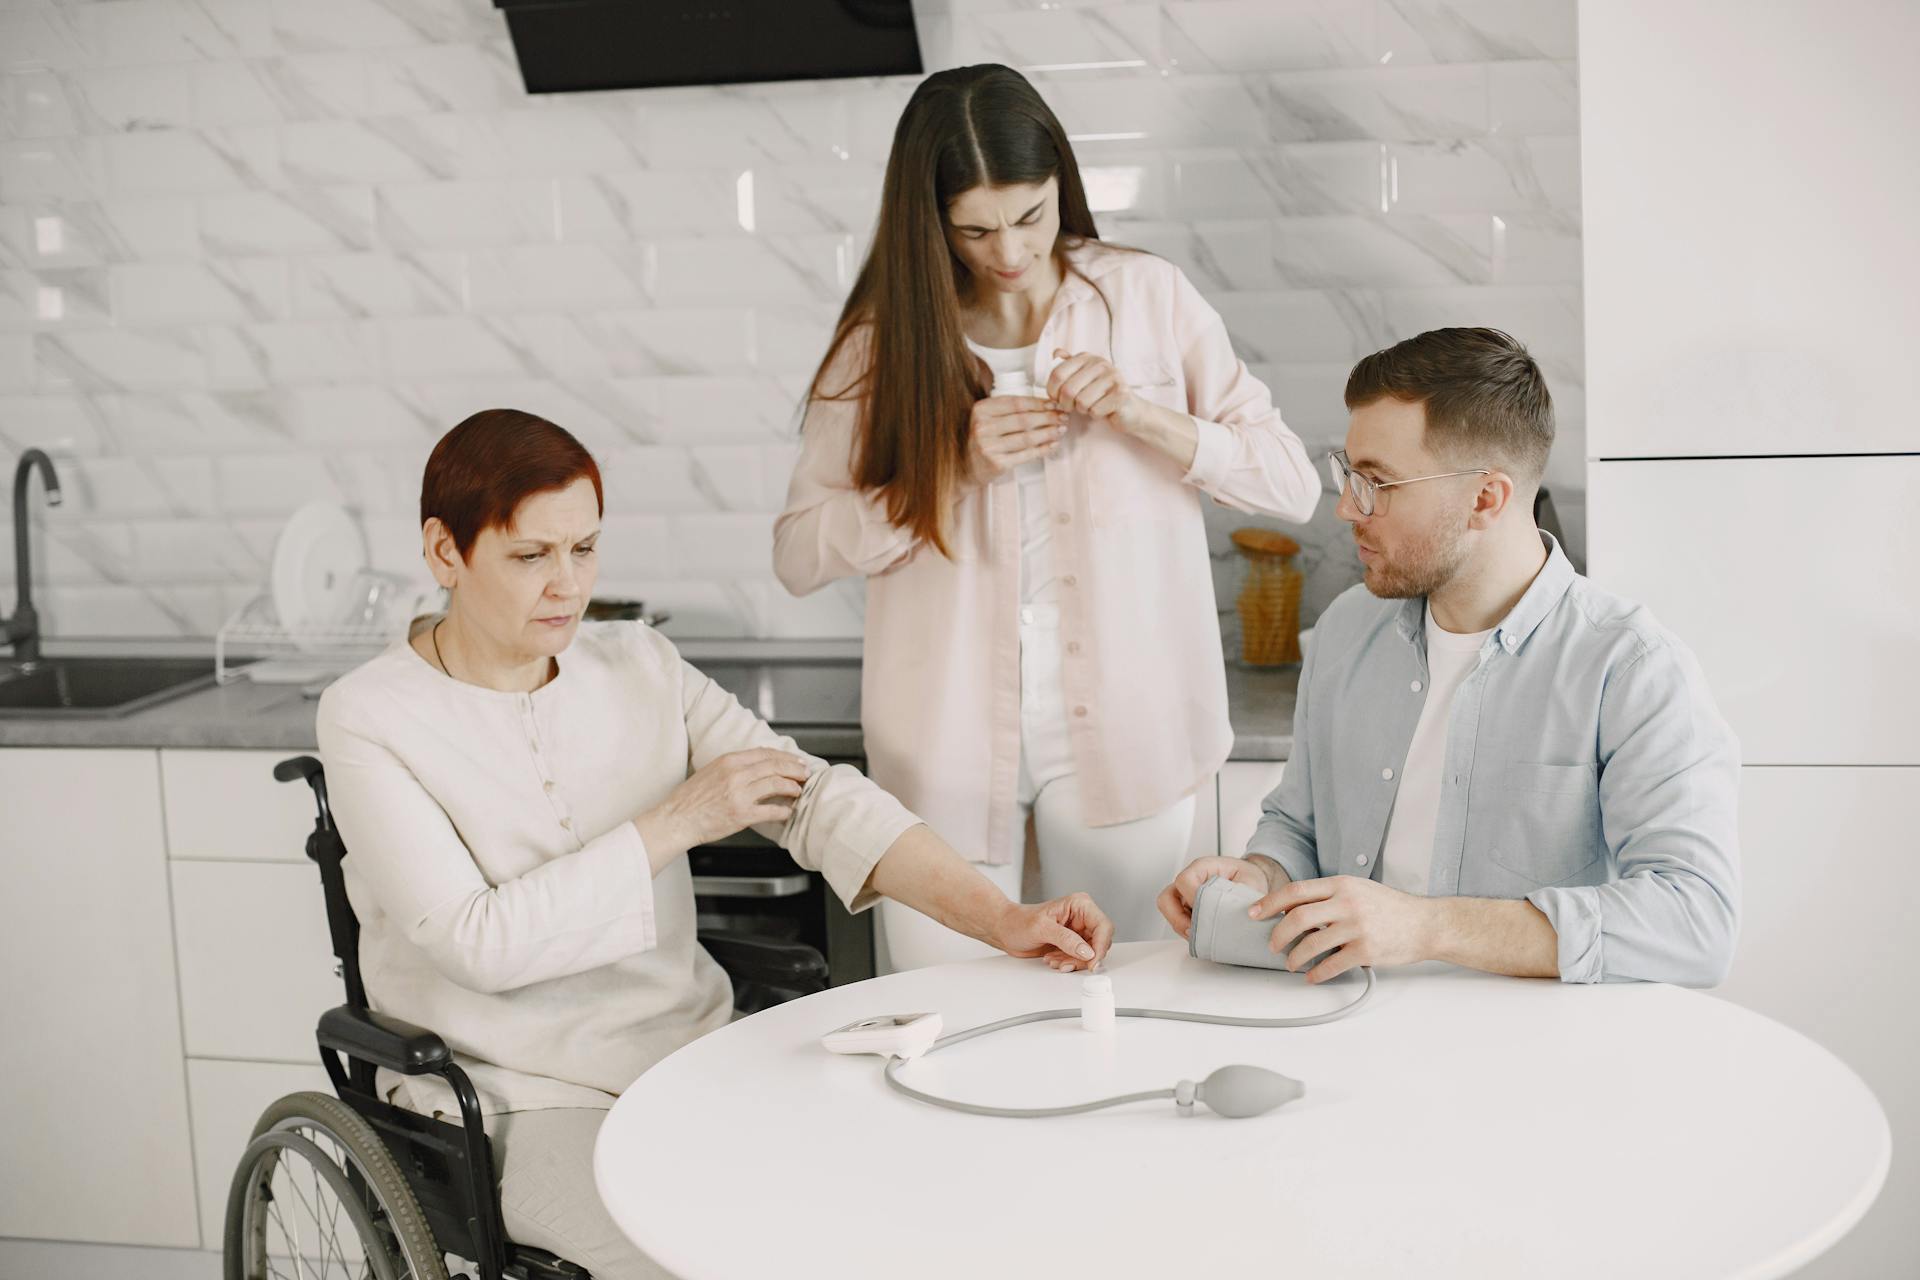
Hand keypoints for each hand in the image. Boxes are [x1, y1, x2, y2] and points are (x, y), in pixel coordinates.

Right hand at [637, 748, 811, 859]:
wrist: (676, 819)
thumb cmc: (690, 799)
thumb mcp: (711, 771)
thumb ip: (734, 766)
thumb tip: (758, 765)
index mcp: (729, 761)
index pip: (766, 753)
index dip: (785, 757)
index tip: (796, 760)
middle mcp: (736, 774)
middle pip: (775, 766)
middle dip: (795, 769)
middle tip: (805, 774)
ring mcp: (739, 794)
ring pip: (777, 784)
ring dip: (793, 788)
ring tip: (798, 791)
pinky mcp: (741, 814)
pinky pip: (771, 811)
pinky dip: (784, 811)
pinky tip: (788, 812)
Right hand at [968, 393, 1067, 484]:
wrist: (965, 467)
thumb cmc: (982, 440)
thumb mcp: (987, 419)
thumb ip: (1008, 410)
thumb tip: (1045, 404)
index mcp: (981, 410)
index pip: (1016, 403)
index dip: (1038, 403)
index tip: (1054, 403)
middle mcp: (982, 427)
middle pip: (1023, 419)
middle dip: (1048, 417)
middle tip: (1063, 416)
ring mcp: (989, 446)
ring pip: (1027, 437)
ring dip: (1048, 433)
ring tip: (1061, 430)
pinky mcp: (997, 463)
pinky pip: (1026, 454)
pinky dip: (1042, 449)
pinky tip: (1053, 445)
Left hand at [991, 891, 1114, 971]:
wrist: (1005, 929)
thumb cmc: (1019, 921)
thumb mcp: (1042, 928)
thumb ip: (1066, 939)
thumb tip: (1087, 952)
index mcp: (1079, 905)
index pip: (1103, 926)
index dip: (1100, 946)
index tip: (1091, 962)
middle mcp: (1082, 917)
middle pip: (1099, 943)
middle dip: (1084, 957)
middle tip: (1067, 964)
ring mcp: (1078, 932)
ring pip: (1090, 954)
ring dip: (1074, 962)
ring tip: (1054, 961)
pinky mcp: (1072, 944)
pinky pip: (1080, 959)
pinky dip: (1068, 963)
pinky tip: (1053, 960)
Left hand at [1047, 349, 1146, 433]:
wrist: (1129, 410)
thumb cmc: (1101, 395)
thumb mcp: (1082, 379)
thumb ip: (1068, 366)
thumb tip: (1056, 352)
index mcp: (1087, 358)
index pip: (1057, 374)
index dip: (1052, 391)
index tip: (1057, 399)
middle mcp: (1100, 363)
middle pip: (1068, 390)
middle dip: (1066, 404)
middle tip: (1074, 407)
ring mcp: (1112, 377)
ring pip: (1081, 402)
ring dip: (1083, 410)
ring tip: (1091, 406)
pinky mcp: (1121, 393)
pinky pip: (1095, 410)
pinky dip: (1096, 415)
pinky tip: (1103, 410)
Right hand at [1157, 856, 1271, 939]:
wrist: (1251, 881)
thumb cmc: (1249, 878)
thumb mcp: (1251, 883)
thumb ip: (1240, 895)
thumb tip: (1236, 914)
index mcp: (1203, 867)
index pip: (1184, 880)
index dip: (1191, 897)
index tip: (1206, 911)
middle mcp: (1190, 880)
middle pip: (1167, 898)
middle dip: (1177, 918)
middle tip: (1193, 932)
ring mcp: (1186, 894)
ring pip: (1169, 911)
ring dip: (1181, 926)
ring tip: (1199, 936)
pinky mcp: (1187, 908)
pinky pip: (1178, 920)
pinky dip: (1186, 930)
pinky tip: (1201, 935)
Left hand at [1250, 875, 1434, 983]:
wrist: (1426, 924)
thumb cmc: (1391, 907)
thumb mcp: (1358, 889)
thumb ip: (1330, 895)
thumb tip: (1294, 907)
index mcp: (1341, 885)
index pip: (1296, 890)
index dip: (1270, 902)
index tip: (1255, 913)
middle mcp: (1347, 903)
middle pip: (1297, 917)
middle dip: (1278, 935)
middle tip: (1272, 945)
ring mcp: (1357, 927)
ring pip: (1311, 944)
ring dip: (1295, 958)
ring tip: (1292, 964)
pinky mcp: (1366, 950)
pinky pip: (1331, 965)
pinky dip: (1317, 974)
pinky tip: (1312, 976)